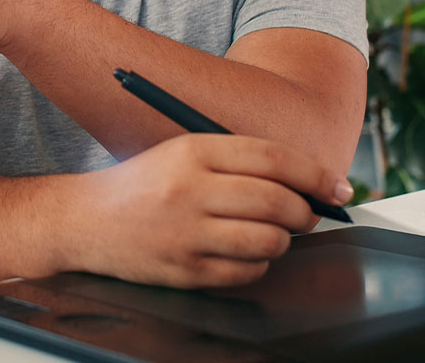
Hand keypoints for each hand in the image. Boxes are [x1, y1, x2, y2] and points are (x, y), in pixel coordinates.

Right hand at [76, 133, 352, 288]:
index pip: (272, 158)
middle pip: (277, 201)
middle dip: (306, 211)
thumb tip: (303, 181)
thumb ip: (238, 161)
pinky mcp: (185, 271)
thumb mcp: (184, 153)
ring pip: (268, 241)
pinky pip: (247, 274)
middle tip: (308, 214)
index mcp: (194, 150)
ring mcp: (187, 233)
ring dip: (283, 240)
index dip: (314, 173)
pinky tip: (243, 252)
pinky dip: (258, 265)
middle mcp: (191, 189)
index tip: (337, 186)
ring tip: (272, 232)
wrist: (87, 220)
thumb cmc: (144, 183)